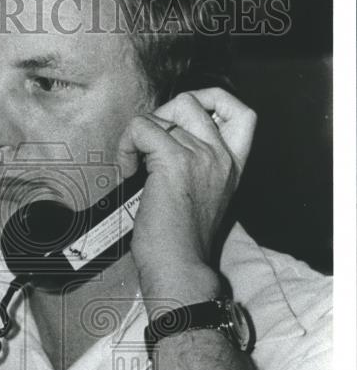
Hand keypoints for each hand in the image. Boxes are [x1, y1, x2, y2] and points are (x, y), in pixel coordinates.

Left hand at [117, 88, 256, 303]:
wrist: (180, 268)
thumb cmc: (181, 243)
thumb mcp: (202, 197)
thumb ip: (197, 166)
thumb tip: (164, 142)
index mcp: (233, 165)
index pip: (243, 112)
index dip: (213, 101)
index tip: (183, 121)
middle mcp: (221, 156)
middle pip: (194, 101)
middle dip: (163, 115)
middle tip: (148, 146)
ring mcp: (201, 157)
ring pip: (165, 113)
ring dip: (141, 131)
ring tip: (134, 161)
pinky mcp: (174, 163)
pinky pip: (142, 128)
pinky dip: (127, 143)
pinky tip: (126, 168)